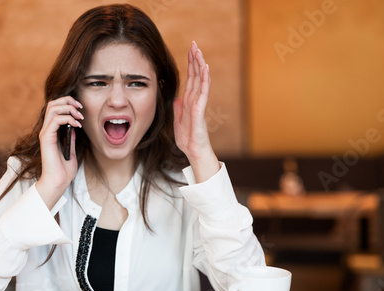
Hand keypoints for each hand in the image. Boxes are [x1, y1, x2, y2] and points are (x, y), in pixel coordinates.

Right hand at [36, 96, 82, 208]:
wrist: (59, 181)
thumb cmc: (64, 170)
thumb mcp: (71, 150)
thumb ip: (71, 138)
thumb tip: (74, 127)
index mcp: (52, 132)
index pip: (55, 108)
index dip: (68, 103)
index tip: (81, 108)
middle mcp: (47, 130)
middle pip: (52, 104)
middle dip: (67, 101)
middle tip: (80, 106)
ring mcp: (45, 133)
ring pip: (53, 108)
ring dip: (68, 108)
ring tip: (79, 115)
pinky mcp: (46, 138)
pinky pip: (55, 120)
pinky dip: (68, 118)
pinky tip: (77, 125)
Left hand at [174, 42, 218, 181]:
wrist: (194, 152)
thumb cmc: (188, 139)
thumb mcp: (178, 121)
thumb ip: (178, 108)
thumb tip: (177, 97)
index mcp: (189, 102)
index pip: (191, 79)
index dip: (190, 65)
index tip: (190, 51)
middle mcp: (195, 100)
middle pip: (196, 76)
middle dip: (195, 60)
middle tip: (194, 44)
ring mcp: (199, 104)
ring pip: (201, 81)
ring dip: (200, 66)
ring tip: (199, 52)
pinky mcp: (200, 111)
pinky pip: (203, 93)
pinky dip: (205, 80)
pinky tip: (205, 69)